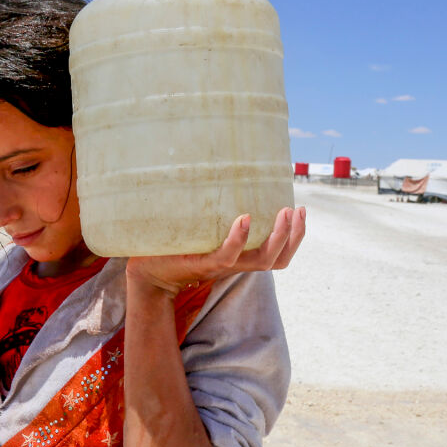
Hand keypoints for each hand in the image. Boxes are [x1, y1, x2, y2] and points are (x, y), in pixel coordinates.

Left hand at [126, 207, 306, 295]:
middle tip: (298, 209)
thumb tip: (222, 176)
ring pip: (261, 260)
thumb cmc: (173, 248)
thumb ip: (214, 214)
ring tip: (284, 213)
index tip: (299, 209)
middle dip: (294, 235)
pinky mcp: (201, 265)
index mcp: (239, 257)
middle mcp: (234, 264)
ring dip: (277, 237)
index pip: (277, 254)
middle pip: (278, 258)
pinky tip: (245, 219)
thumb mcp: (201, 229)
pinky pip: (226, 256)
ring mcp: (219, 266)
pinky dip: (238, 239)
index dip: (294, 236)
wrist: (147, 270)